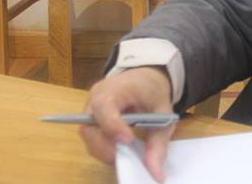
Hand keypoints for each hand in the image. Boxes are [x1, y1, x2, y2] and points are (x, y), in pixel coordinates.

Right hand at [79, 66, 174, 182]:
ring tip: (124, 156)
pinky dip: (103, 148)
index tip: (128, 140)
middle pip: (89, 126)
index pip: (104, 106)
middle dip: (105, 146)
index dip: (112, 125)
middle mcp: (96, 97)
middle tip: (124, 158)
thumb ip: (158, 142)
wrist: (143, 78)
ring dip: (103, 150)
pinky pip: (91, 137)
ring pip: (88, 135)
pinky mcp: (90, 119)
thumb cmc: (152, 92)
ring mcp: (89, 108)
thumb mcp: (163, 113)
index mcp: (116, 87)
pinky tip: (119, 150)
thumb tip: (156, 173)